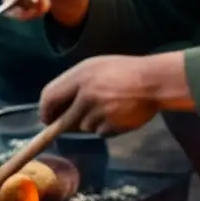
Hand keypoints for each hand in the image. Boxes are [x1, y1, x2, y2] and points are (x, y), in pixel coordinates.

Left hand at [39, 55, 160, 135]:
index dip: (46, 110)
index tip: (47, 118)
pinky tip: (118, 115)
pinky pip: (100, 133)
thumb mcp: (95, 67)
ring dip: (90, 123)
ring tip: (107, 109)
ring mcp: (99, 111)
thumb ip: (75, 84)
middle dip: (65, 124)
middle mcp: (86, 94)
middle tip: (71, 122)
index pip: (50, 96)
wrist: (154, 81)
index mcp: (80, 75)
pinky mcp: (112, 125)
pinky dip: (106, 128)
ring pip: (84, 127)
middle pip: (65, 119)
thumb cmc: (124, 71)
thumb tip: (58, 107)